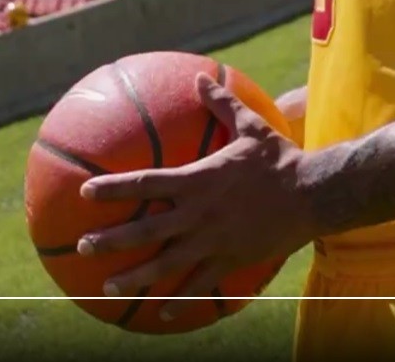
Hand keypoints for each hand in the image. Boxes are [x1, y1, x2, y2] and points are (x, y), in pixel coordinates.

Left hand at [76, 73, 316, 321]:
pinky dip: (178, 302)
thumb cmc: (279, 158)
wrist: (311, 194)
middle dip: (111, 240)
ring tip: (108, 286)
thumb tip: (199, 77)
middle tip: (83, 246)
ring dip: (135, 277)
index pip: (146, 184)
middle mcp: (199, 213)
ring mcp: (212, 241)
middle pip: (146, 230)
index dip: (114, 188)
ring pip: (165, 265)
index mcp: (199, 180)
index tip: (86, 191)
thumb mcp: (251, 126)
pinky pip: (199, 286)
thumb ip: (222, 104)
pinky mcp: (229, 260)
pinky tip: (161, 315)